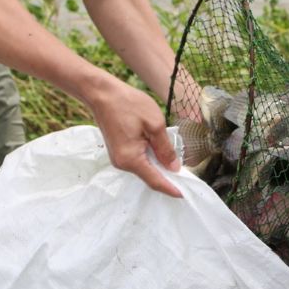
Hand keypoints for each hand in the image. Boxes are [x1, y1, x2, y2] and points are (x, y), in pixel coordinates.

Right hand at [86, 77, 182, 197]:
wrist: (102, 94)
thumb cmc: (128, 104)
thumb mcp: (155, 124)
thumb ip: (165, 148)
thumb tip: (174, 167)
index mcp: (131, 159)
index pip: (155, 181)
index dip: (171, 188)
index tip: (184, 194)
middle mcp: (122, 163)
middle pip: (149, 177)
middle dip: (167, 177)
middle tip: (186, 178)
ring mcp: (118, 158)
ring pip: (144, 168)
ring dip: (159, 166)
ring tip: (176, 162)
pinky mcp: (118, 151)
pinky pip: (138, 160)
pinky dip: (150, 159)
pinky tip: (160, 152)